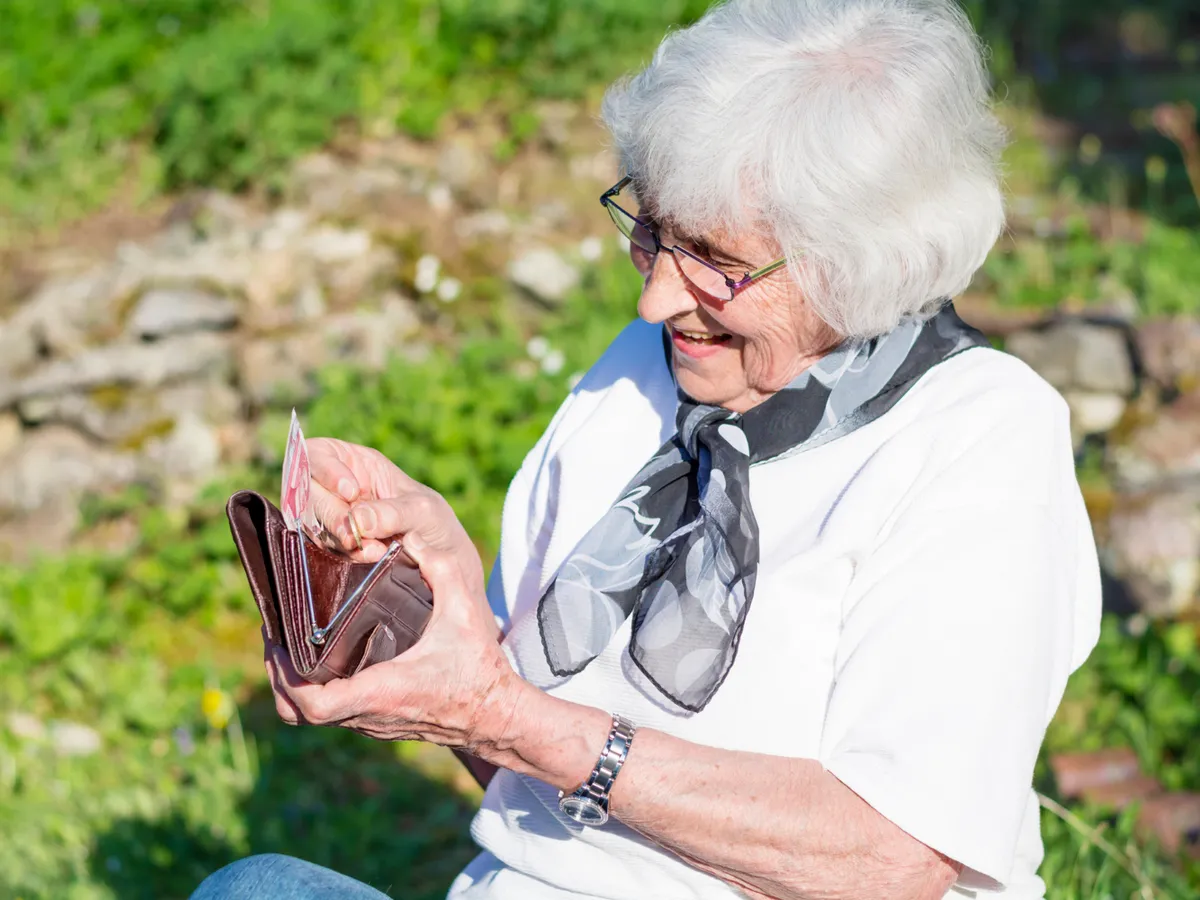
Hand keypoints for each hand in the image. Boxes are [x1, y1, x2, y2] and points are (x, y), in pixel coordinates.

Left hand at [265, 532, 525, 756]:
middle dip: (277, 677)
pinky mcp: (377, 723)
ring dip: (292, 686)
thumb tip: (415, 535)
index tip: (278, 643)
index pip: (313, 703)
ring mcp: (370, 723)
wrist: (498, 716)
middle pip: (297, 712)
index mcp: (381, 690)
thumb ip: (442, 571)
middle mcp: (368, 714)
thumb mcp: (463, 613)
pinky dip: (313, 691)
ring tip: (289, 646)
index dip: (286, 678)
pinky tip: (321, 659)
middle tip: (275, 637)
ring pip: (309, 717)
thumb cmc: (480, 669)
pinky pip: (330, 714)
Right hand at [304, 437, 485, 600]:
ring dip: (338, 538)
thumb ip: (392, 512)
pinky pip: (323, 548)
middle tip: (355, 534)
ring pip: (311, 522)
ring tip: (374, 549)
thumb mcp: (421, 509)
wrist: (441, 559)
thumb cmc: (432, 520)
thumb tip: (358, 520)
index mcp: (355, 463)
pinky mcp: (333, 544)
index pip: (318, 454)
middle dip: (331, 514)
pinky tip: (370, 556)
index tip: (350, 492)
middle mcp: (336, 488)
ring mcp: (331, 517)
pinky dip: (344, 554)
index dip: (325, 470)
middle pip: (307, 492)